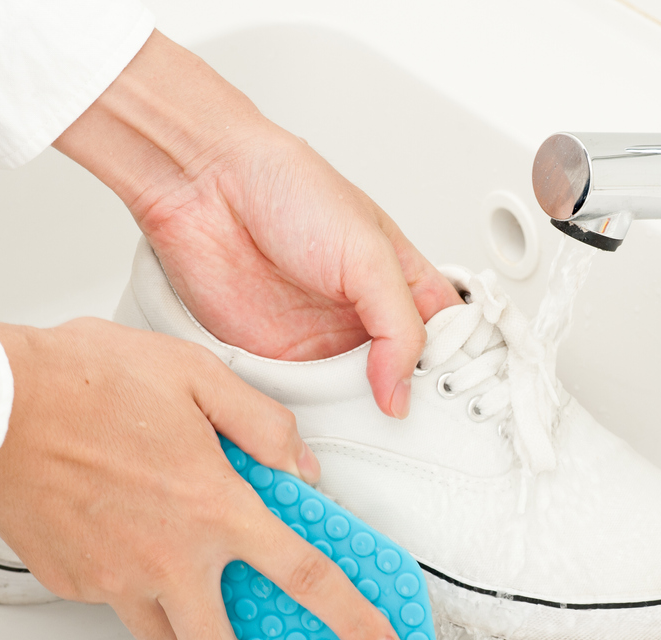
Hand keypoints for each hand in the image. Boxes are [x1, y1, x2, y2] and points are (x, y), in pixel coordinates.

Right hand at [0, 319, 409, 639]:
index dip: (355, 622)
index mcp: (216, 508)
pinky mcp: (70, 582)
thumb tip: (301, 467)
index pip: (306, 578)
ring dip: (178, 608)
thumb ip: (265, 425)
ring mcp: (115, 578)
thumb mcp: (199, 376)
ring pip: (162, 632)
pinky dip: (126, 578)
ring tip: (165, 546)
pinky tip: (117, 524)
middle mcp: (170, 558)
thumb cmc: (88, 380)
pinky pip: (112, 601)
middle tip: (233, 605)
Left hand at [53, 31, 460, 418]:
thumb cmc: (286, 187)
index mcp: (401, 284)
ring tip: (368, 432)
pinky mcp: (275, 362)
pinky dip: (309, 419)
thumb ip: (398, 325)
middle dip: (410, 408)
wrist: (204, 187)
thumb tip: (403, 391)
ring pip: (352, 402)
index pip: (445, 340)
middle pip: (402, 381)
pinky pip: (300, 404)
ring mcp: (320, 344)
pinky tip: (320, 422)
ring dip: (359, 420)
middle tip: (417, 432)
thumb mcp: (368, 253)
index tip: (455, 404)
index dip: (454, 373)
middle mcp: (362, 318)